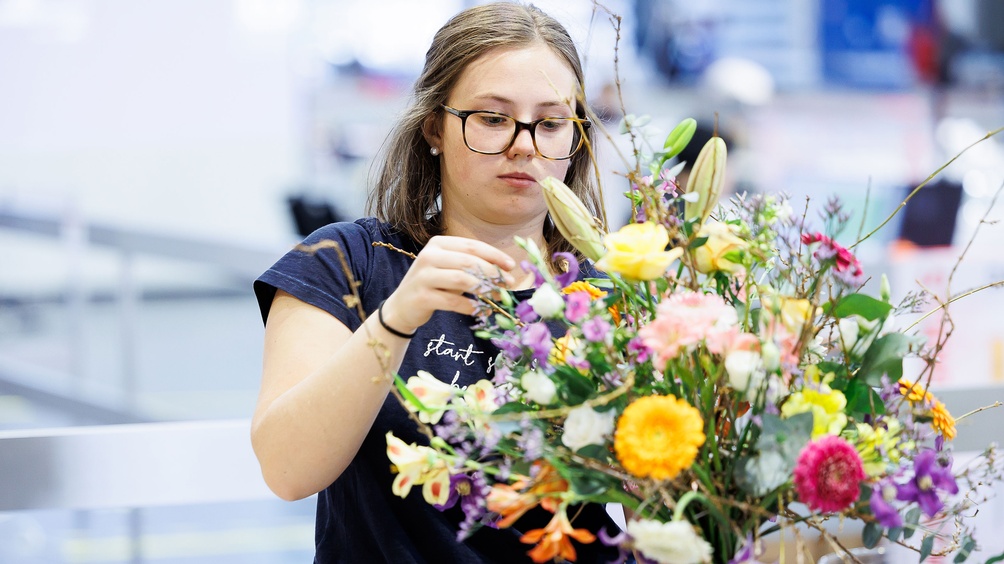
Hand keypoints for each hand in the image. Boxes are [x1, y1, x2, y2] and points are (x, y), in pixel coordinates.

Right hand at [380, 236, 516, 333]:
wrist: (403, 305)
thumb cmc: (434, 284)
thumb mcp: (450, 269)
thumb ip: (472, 265)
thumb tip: (505, 270)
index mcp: (438, 244)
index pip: (472, 246)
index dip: (494, 255)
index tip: (511, 266)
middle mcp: (429, 256)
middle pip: (469, 261)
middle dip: (492, 273)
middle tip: (508, 284)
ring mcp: (423, 276)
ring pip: (462, 279)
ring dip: (484, 289)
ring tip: (498, 297)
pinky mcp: (422, 297)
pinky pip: (453, 301)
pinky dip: (472, 307)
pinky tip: (483, 310)